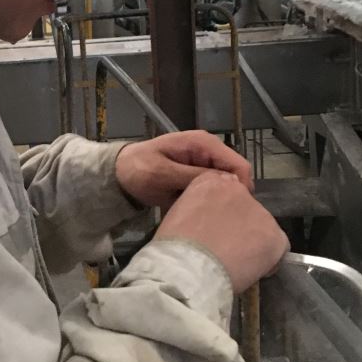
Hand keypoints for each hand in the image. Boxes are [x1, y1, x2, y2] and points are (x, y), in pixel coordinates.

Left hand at [115, 130, 252, 209]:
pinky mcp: (199, 176)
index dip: (240, 189)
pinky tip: (199, 213)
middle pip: (236, 177)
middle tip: (218, 217)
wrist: (121, 173)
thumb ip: (194, 176)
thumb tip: (226, 183)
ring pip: (226, 186)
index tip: (231, 211)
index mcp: (204, 144)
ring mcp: (205, 163)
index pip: (239, 165)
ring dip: (218, 200)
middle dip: (230, 196)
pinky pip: (213, 190)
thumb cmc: (139, 169)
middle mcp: (210, 151)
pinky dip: (208, 201)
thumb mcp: (163, 174)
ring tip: (207, 217)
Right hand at [156, 171, 288, 291]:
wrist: (188, 268)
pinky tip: (249, 271)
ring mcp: (260, 212)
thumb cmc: (175, 248)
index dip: (223, 216)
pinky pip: (278, 249)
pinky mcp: (274, 235)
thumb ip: (198, 209)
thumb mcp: (176, 214)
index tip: (215, 231)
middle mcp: (239, 190)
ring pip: (262, 229)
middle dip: (239, 229)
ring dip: (252, 243)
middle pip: (246, 210)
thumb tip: (209, 222)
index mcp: (211, 181)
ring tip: (234, 264)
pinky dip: (268, 261)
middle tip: (224, 250)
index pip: (227, 194)